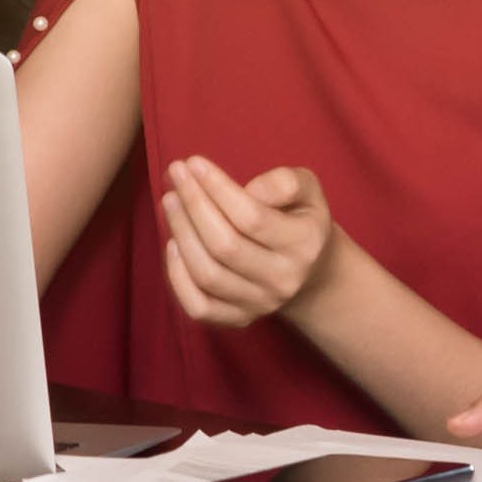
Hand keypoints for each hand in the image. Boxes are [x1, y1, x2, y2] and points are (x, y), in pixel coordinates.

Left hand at [159, 156, 335, 327]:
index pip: (251, 218)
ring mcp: (261, 304)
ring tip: (170, 201)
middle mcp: (284, 279)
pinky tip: (172, 244)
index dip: (217, 188)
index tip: (193, 163)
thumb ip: (287, 182)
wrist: (311, 272)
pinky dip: (178, 278)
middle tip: (176, 175)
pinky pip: (199, 307)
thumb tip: (253, 189)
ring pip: (208, 275)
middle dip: (193, 205)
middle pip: (224, 246)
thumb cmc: (300, 219)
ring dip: (181, 234)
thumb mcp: (308, 191)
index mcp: (305, 244)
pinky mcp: (240, 319)